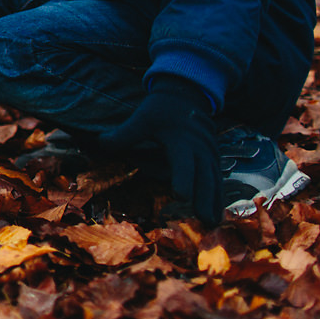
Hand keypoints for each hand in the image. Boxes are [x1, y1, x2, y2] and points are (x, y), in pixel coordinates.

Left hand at [101, 75, 221, 223]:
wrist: (187, 93)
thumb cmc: (161, 109)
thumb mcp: (142, 118)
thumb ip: (124, 134)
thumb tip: (100, 142)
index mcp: (182, 140)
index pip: (183, 163)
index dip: (182, 179)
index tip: (181, 196)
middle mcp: (200, 149)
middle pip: (204, 177)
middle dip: (204, 199)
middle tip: (204, 222)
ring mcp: (210, 154)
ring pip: (215, 181)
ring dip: (214, 202)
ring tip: (213, 224)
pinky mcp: (214, 158)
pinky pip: (218, 179)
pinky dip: (218, 196)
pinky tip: (217, 213)